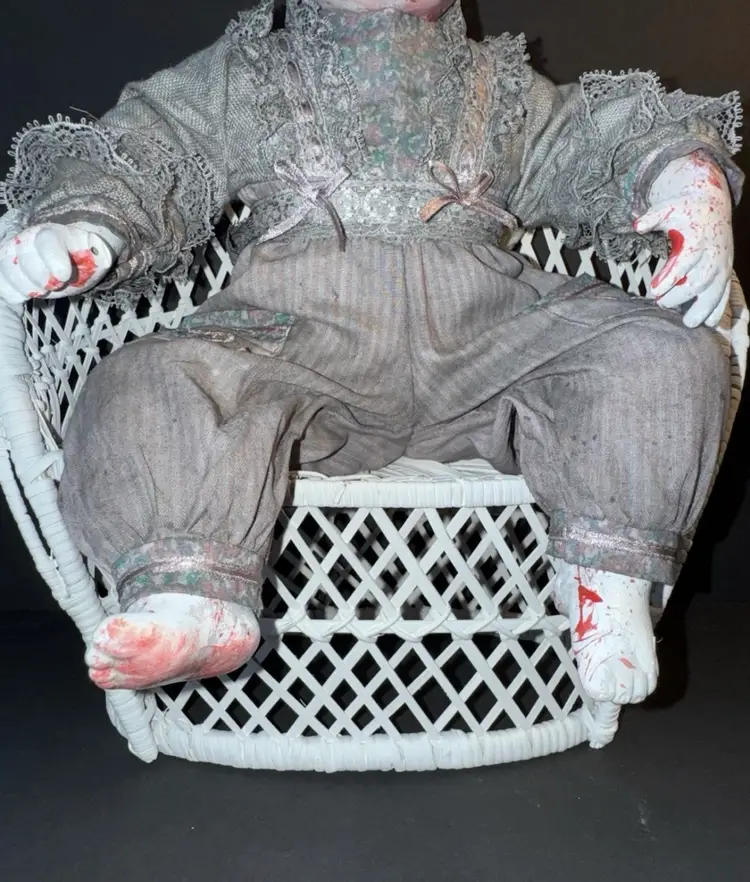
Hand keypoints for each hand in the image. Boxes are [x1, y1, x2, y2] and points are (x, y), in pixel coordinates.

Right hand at [0, 221, 124, 303]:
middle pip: (25, 261)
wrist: (71, 253)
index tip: (64, 275)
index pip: (48, 242)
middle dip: (43, 279)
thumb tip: (97, 263)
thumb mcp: (96, 256)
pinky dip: (12, 292)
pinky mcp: (7, 268)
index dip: (54, 258)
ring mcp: (14, 253)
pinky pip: (3, 283)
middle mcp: (27, 240)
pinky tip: (24, 295)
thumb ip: (96, 257)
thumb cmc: (84, 257)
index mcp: (54, 234)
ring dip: (29, 287)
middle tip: (58, 283)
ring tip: (45, 288)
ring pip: (9, 272)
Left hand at [633, 151, 732, 327]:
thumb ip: (652, 217)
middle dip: (680, 295)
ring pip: (717, 289)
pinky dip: (719, 308)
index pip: (685, 260)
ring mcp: (722, 263)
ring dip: (704, 308)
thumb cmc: (684, 209)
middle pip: (700, 279)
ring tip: (689, 323)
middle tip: (661, 303)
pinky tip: (710, 323)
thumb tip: (637, 225)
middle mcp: (712, 252)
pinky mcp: (726, 269)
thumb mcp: (667, 207)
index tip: (654, 290)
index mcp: (697, 238)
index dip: (671, 277)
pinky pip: (726, 291)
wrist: (712, 203)